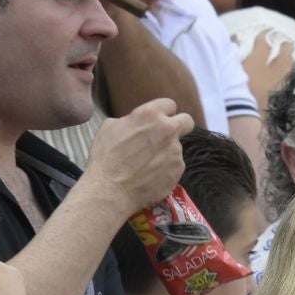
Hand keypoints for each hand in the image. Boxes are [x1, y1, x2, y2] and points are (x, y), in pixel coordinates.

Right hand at [86, 98, 194, 216]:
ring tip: (148, 164)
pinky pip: (175, 166)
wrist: (112, 189)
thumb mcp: (111, 127)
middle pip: (187, 121)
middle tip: (167, 135)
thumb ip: (131, 121)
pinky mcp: (178, 171)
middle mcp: (168, 130)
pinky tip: (151, 176)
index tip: (158, 120)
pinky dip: (166, 169)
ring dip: (167, 152)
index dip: (163, 112)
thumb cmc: (106, 157)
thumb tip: (137, 124)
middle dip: (180, 125)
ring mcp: (176, 152)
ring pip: (177, 147)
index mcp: (150, 115)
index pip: (169, 104)